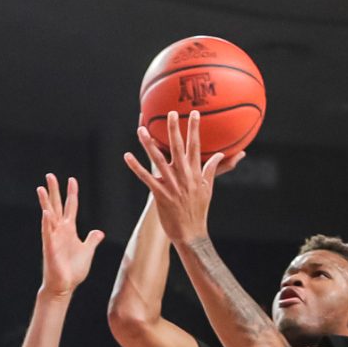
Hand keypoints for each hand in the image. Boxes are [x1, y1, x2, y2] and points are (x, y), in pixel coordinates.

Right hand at [36, 173, 104, 294]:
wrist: (64, 286)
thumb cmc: (73, 270)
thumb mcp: (87, 251)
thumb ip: (92, 240)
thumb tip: (99, 232)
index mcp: (69, 230)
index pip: (70, 207)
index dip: (72, 193)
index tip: (72, 179)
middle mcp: (60, 231)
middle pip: (56, 206)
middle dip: (54, 191)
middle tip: (50, 175)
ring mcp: (53, 238)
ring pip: (49, 216)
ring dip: (45, 203)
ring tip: (41, 188)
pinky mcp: (50, 248)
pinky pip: (48, 233)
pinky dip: (47, 224)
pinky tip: (46, 213)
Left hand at [124, 110, 239, 246]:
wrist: (191, 234)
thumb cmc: (198, 211)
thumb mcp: (208, 189)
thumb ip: (211, 170)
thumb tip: (220, 155)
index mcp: (195, 173)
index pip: (196, 147)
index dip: (194, 129)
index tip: (194, 114)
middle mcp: (183, 176)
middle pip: (178, 148)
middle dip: (174, 129)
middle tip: (170, 113)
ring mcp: (171, 185)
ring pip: (158, 160)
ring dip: (148, 144)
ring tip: (141, 130)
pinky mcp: (160, 195)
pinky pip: (146, 178)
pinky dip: (136, 167)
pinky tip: (127, 156)